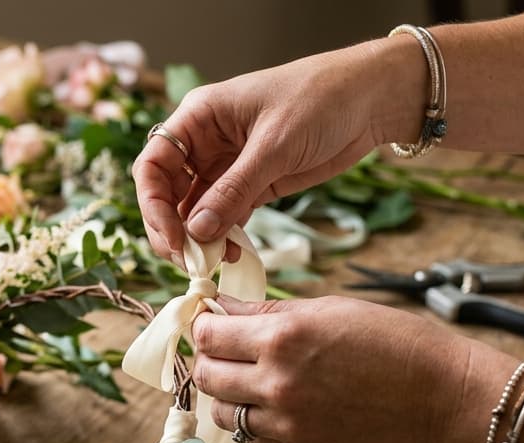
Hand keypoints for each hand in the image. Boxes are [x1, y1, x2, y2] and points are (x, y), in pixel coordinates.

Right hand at [133, 40, 421, 262]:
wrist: (371, 99)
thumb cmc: (321, 99)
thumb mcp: (275, 145)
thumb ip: (234, 190)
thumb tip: (197, 232)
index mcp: (199, 118)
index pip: (153, 164)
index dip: (152, 204)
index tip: (171, 237)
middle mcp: (205, 143)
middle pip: (167, 193)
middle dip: (172, 228)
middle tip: (188, 261)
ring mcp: (227, 166)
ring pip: (194, 210)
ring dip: (198, 239)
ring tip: (214, 261)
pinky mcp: (252, 185)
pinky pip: (224, 216)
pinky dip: (222, 237)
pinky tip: (231, 253)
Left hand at [189, 295, 477, 442]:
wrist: (438, 394)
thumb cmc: (390, 340)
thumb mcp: (327, 309)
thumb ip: (266, 313)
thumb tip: (220, 308)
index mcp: (282, 338)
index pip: (208, 334)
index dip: (204, 324)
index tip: (211, 320)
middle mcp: (276, 383)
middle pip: (204, 374)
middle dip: (208, 357)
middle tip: (225, 349)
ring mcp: (286, 422)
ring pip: (220, 411)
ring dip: (226, 393)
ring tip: (249, 379)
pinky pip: (251, 436)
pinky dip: (251, 419)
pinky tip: (273, 402)